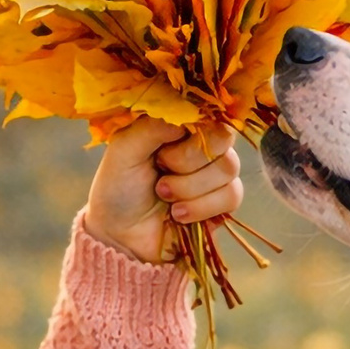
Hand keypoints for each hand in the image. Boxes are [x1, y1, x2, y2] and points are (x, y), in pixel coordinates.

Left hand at [85, 119, 244, 264]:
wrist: (120, 237)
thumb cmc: (118, 188)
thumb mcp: (124, 149)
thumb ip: (153, 126)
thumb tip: (187, 117)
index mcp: (179, 127)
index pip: (207, 112)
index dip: (193, 129)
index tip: (167, 144)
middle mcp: (200, 147)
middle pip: (223, 139)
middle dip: (188, 161)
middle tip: (161, 172)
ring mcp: (214, 175)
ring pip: (228, 169)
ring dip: (191, 187)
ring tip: (164, 196)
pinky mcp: (222, 204)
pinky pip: (231, 196)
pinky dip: (201, 207)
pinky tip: (178, 215)